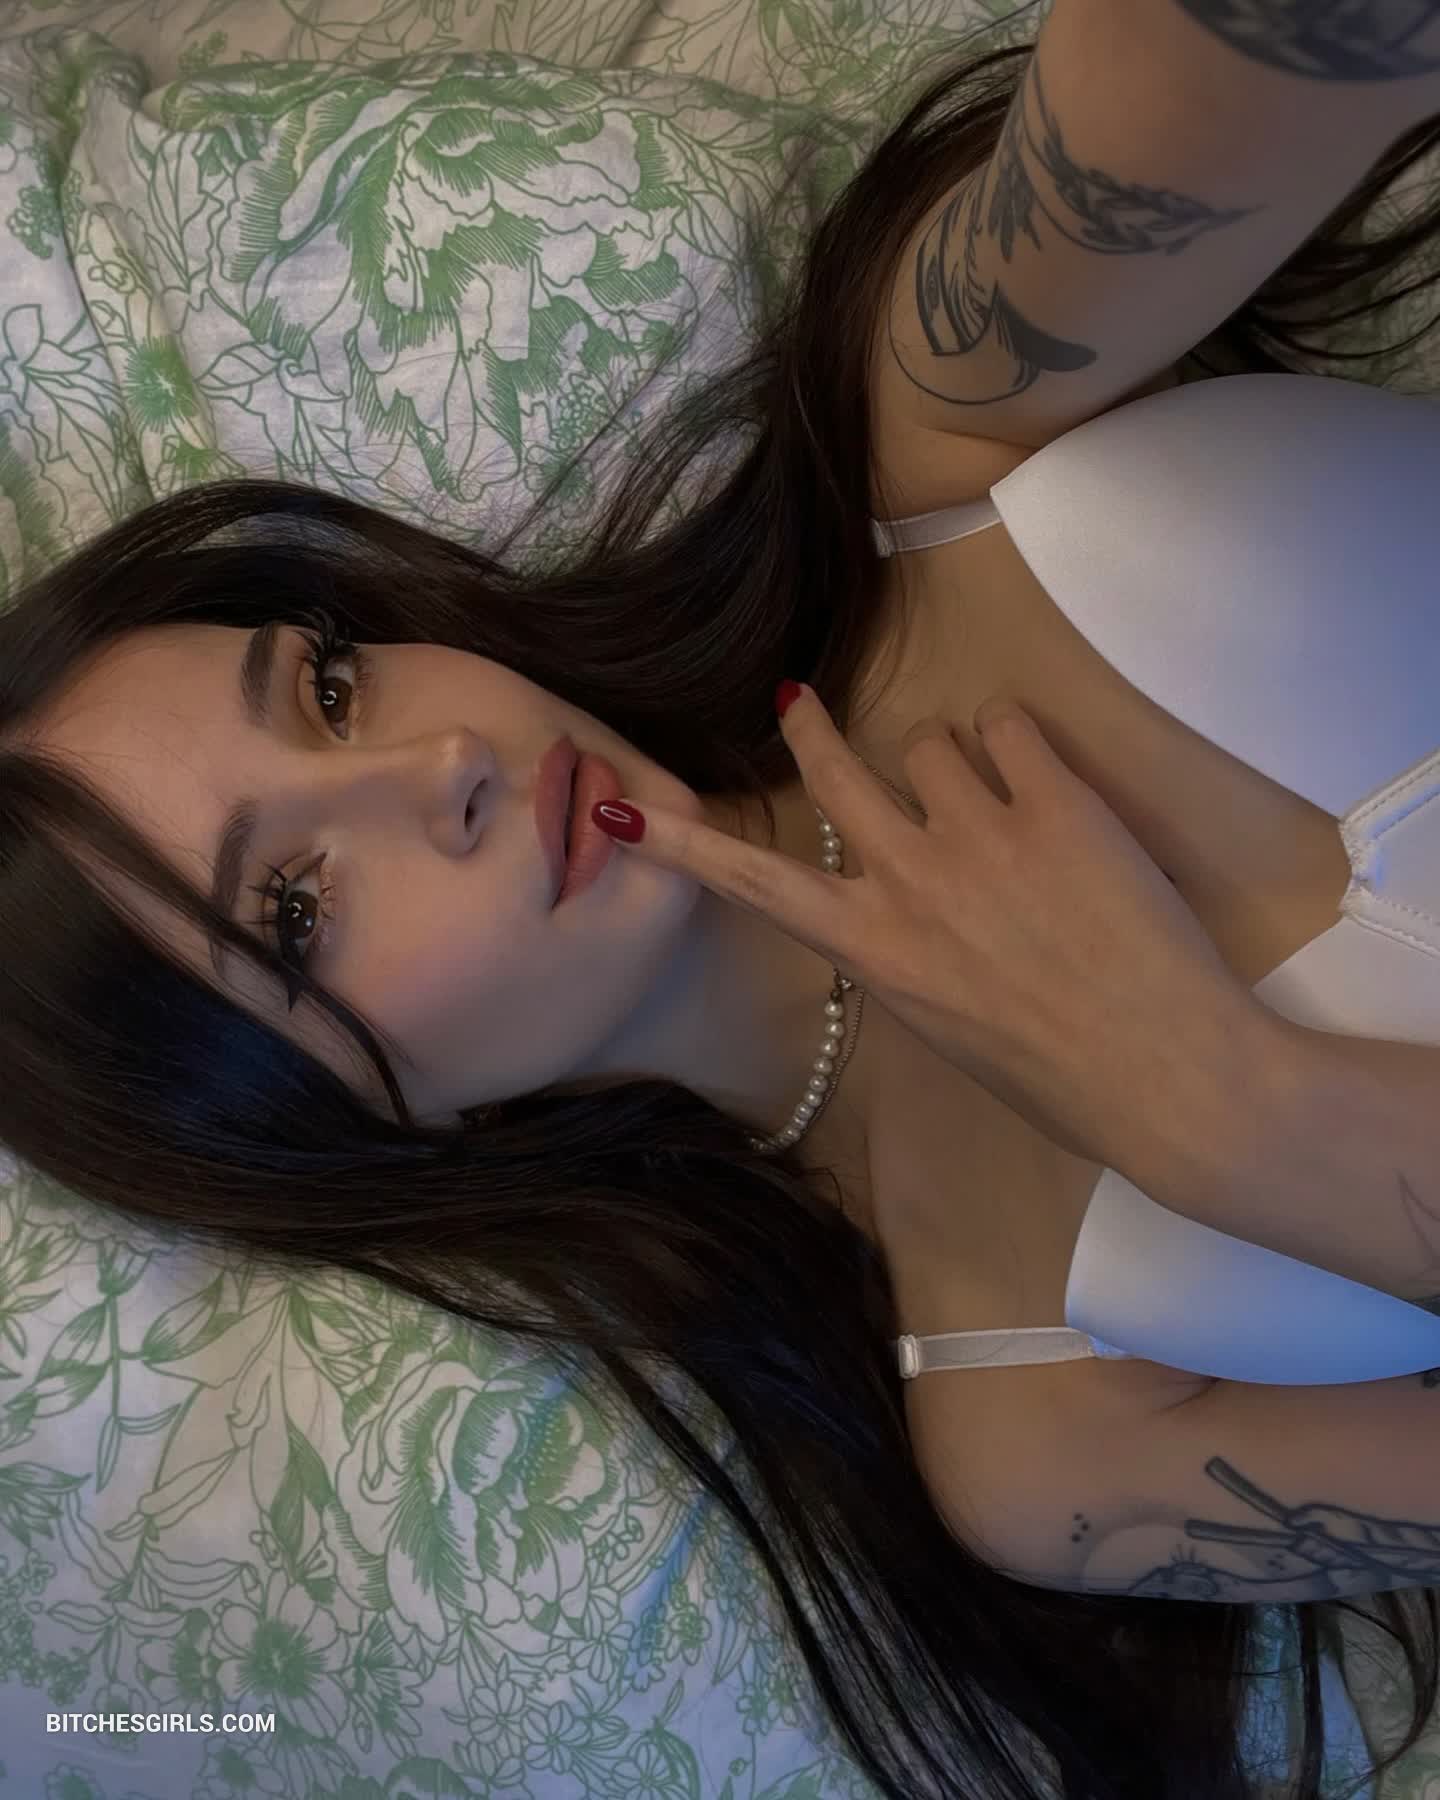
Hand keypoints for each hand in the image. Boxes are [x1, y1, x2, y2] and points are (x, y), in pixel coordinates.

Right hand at [592, 682, 1277, 1176]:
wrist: (1167, 1072)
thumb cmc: (1057, 1077)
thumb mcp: (946, 1024)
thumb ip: (906, 949)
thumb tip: (898, 898)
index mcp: (874, 950)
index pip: (755, 883)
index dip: (684, 842)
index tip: (625, 810)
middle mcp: (908, 880)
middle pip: (834, 770)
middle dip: (811, 728)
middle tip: (799, 701)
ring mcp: (979, 833)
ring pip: (928, 742)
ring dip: (953, 762)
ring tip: (1000, 803)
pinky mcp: (1053, 801)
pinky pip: (1006, 724)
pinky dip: (1016, 745)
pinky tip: (1043, 785)